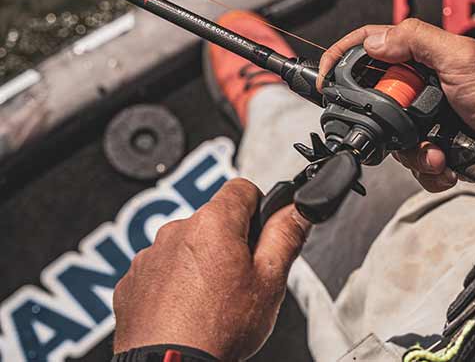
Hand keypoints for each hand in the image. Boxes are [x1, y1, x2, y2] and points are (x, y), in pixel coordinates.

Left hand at [113, 178, 310, 360]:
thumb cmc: (217, 330)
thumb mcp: (270, 281)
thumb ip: (286, 236)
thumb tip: (298, 209)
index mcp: (213, 224)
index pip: (242, 189)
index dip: (260, 208)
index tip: (264, 232)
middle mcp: (176, 232)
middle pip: (213, 220)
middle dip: (230, 241)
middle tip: (244, 278)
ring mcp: (150, 257)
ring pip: (186, 247)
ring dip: (200, 263)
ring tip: (214, 301)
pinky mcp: (132, 282)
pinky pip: (160, 271)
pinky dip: (174, 284)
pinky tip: (188, 311)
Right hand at [318, 19, 474, 191]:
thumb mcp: (461, 60)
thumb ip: (417, 42)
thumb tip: (374, 41)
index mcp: (422, 54)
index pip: (369, 46)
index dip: (342, 58)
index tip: (325, 82)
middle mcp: (421, 81)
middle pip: (375, 101)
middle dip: (388, 126)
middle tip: (411, 134)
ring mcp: (428, 112)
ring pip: (394, 137)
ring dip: (413, 153)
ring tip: (440, 154)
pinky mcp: (437, 139)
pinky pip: (414, 158)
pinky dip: (428, 168)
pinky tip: (448, 164)